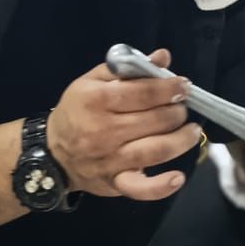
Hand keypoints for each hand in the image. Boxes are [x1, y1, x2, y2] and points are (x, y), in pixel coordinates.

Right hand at [47, 49, 201, 201]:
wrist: (53, 152)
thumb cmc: (78, 110)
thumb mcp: (94, 81)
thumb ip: (129, 67)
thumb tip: (163, 57)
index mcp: (97, 100)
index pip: (143, 92)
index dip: (169, 88)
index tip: (183, 86)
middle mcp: (103, 130)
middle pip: (154, 120)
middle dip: (177, 112)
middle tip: (182, 108)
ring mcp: (110, 159)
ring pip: (155, 150)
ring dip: (181, 140)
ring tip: (192, 132)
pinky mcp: (114, 182)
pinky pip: (140, 188)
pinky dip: (160, 187)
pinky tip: (177, 178)